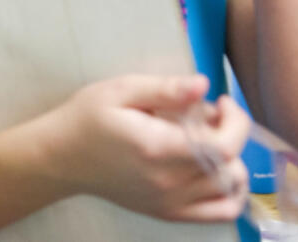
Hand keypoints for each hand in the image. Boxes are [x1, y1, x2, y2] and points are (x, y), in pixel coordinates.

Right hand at [55, 74, 249, 222]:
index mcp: (157, 148)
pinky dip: (230, 194)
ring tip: (210, 141)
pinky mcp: (169, 213)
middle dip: (232, 135)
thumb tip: (204, 84)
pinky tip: (216, 172)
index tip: (221, 101)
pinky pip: (220, 213)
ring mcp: (170, 203)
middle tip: (208, 116)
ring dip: (232, 162)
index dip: (235, 121)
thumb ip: (164, 89)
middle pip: (231, 167)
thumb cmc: (87, 119)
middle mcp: (168, 182)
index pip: (223, 146)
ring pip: (230, 190)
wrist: (61, 158)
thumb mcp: (119, 91)